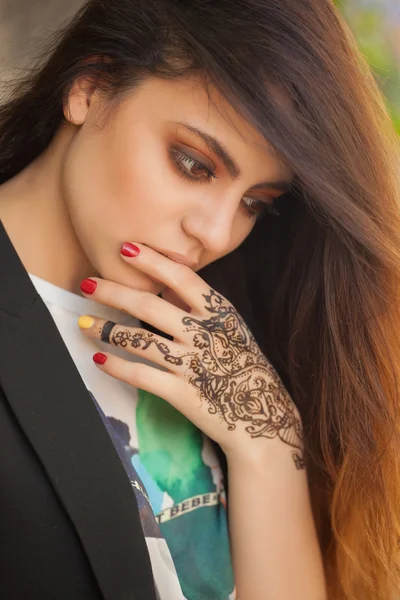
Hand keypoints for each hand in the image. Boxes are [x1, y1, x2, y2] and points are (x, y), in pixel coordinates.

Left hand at [78, 242, 304, 469]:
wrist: (263, 416)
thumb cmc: (244, 366)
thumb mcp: (232, 328)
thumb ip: (200, 307)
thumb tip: (165, 284)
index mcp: (219, 313)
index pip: (182, 278)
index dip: (152, 262)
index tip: (126, 248)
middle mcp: (204, 335)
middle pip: (150, 306)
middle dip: (114, 292)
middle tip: (87, 284)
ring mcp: (193, 364)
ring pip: (140, 341)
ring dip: (107, 329)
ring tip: (83, 322)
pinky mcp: (182, 393)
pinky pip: (141, 376)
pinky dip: (116, 366)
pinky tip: (98, 358)